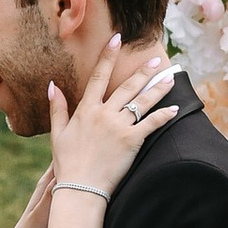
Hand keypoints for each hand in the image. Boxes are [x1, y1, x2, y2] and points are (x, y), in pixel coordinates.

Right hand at [47, 39, 177, 200]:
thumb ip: (57, 108)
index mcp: (86, 110)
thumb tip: (53, 85)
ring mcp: (119, 127)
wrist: (81, 189)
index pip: (98, 76)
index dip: (108, 56)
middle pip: (127, 86)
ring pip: (142, 101)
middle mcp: (104, 114)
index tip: (117, 39)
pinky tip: (175, 108)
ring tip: (170, 77)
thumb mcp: (58, 134)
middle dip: (143, 71)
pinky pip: (151, 124)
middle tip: (156, 59)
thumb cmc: (68, 164)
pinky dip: (164, 115)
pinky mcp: (132, 141)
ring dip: (158, 88)